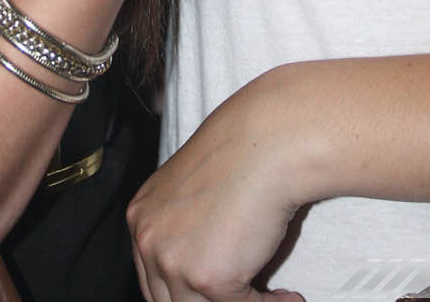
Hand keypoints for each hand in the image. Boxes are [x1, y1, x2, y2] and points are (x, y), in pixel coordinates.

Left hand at [127, 76, 304, 301]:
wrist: (269, 143)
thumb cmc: (243, 154)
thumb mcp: (194, 189)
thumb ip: (183, 227)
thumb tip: (202, 263)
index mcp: (141, 215)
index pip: (152, 275)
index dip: (185, 289)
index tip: (214, 293)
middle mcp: (148, 240)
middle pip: (169, 299)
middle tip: (243, 298)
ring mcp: (173, 262)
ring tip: (271, 299)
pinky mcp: (208, 278)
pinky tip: (288, 297)